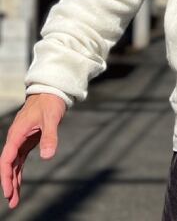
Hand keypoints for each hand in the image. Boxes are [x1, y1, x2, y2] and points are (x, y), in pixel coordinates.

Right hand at [1, 93, 65, 209]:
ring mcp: (21, 140)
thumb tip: (48, 156)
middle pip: (8, 165)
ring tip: (14, 200)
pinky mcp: (28, 141)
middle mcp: (16, 139)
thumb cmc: (50, 103)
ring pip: (13, 165)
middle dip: (9, 183)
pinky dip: (18, 172)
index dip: (6, 176)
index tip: (8, 191)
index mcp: (17, 134)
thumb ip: (50, 136)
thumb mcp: (52, 119)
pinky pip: (20, 160)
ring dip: (13, 181)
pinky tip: (18, 185)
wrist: (51, 92)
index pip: (7, 159)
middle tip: (12, 202)